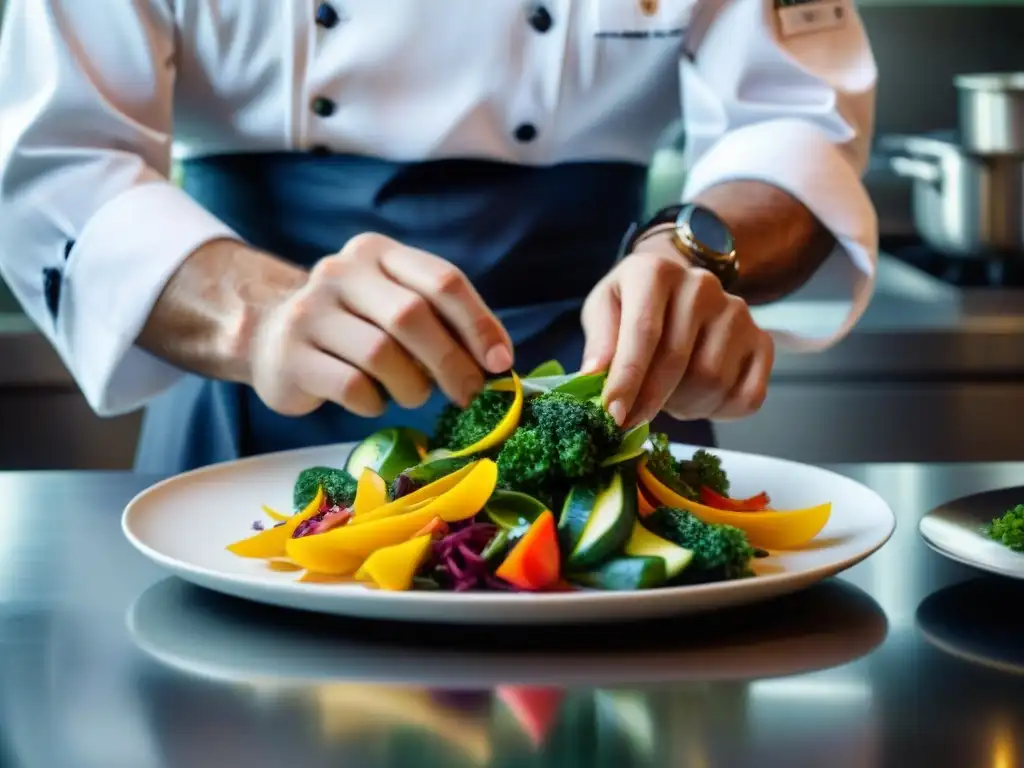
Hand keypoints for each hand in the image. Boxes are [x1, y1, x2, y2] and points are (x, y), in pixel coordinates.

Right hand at [249, 233, 512, 416]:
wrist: (267, 335)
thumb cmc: (352, 326)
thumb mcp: (393, 305)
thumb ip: (440, 320)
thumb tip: (498, 361)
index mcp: (377, 252)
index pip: (442, 280)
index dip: (479, 324)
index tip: (500, 362)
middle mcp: (341, 273)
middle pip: (412, 316)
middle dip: (451, 362)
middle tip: (469, 394)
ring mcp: (310, 312)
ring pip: (382, 355)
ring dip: (411, 387)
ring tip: (411, 393)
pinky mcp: (291, 356)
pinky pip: (352, 387)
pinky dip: (375, 402)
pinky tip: (373, 399)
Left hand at [580, 240, 772, 426]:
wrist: (675, 289)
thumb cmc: (632, 304)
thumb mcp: (604, 309)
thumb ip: (599, 341)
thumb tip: (594, 375)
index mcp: (656, 272)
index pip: (644, 332)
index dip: (628, 379)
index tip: (614, 414)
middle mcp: (702, 285)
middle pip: (679, 362)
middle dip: (650, 400)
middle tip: (631, 418)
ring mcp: (737, 312)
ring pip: (712, 382)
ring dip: (683, 406)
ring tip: (666, 395)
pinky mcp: (761, 341)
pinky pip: (747, 397)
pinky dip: (718, 412)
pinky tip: (697, 400)